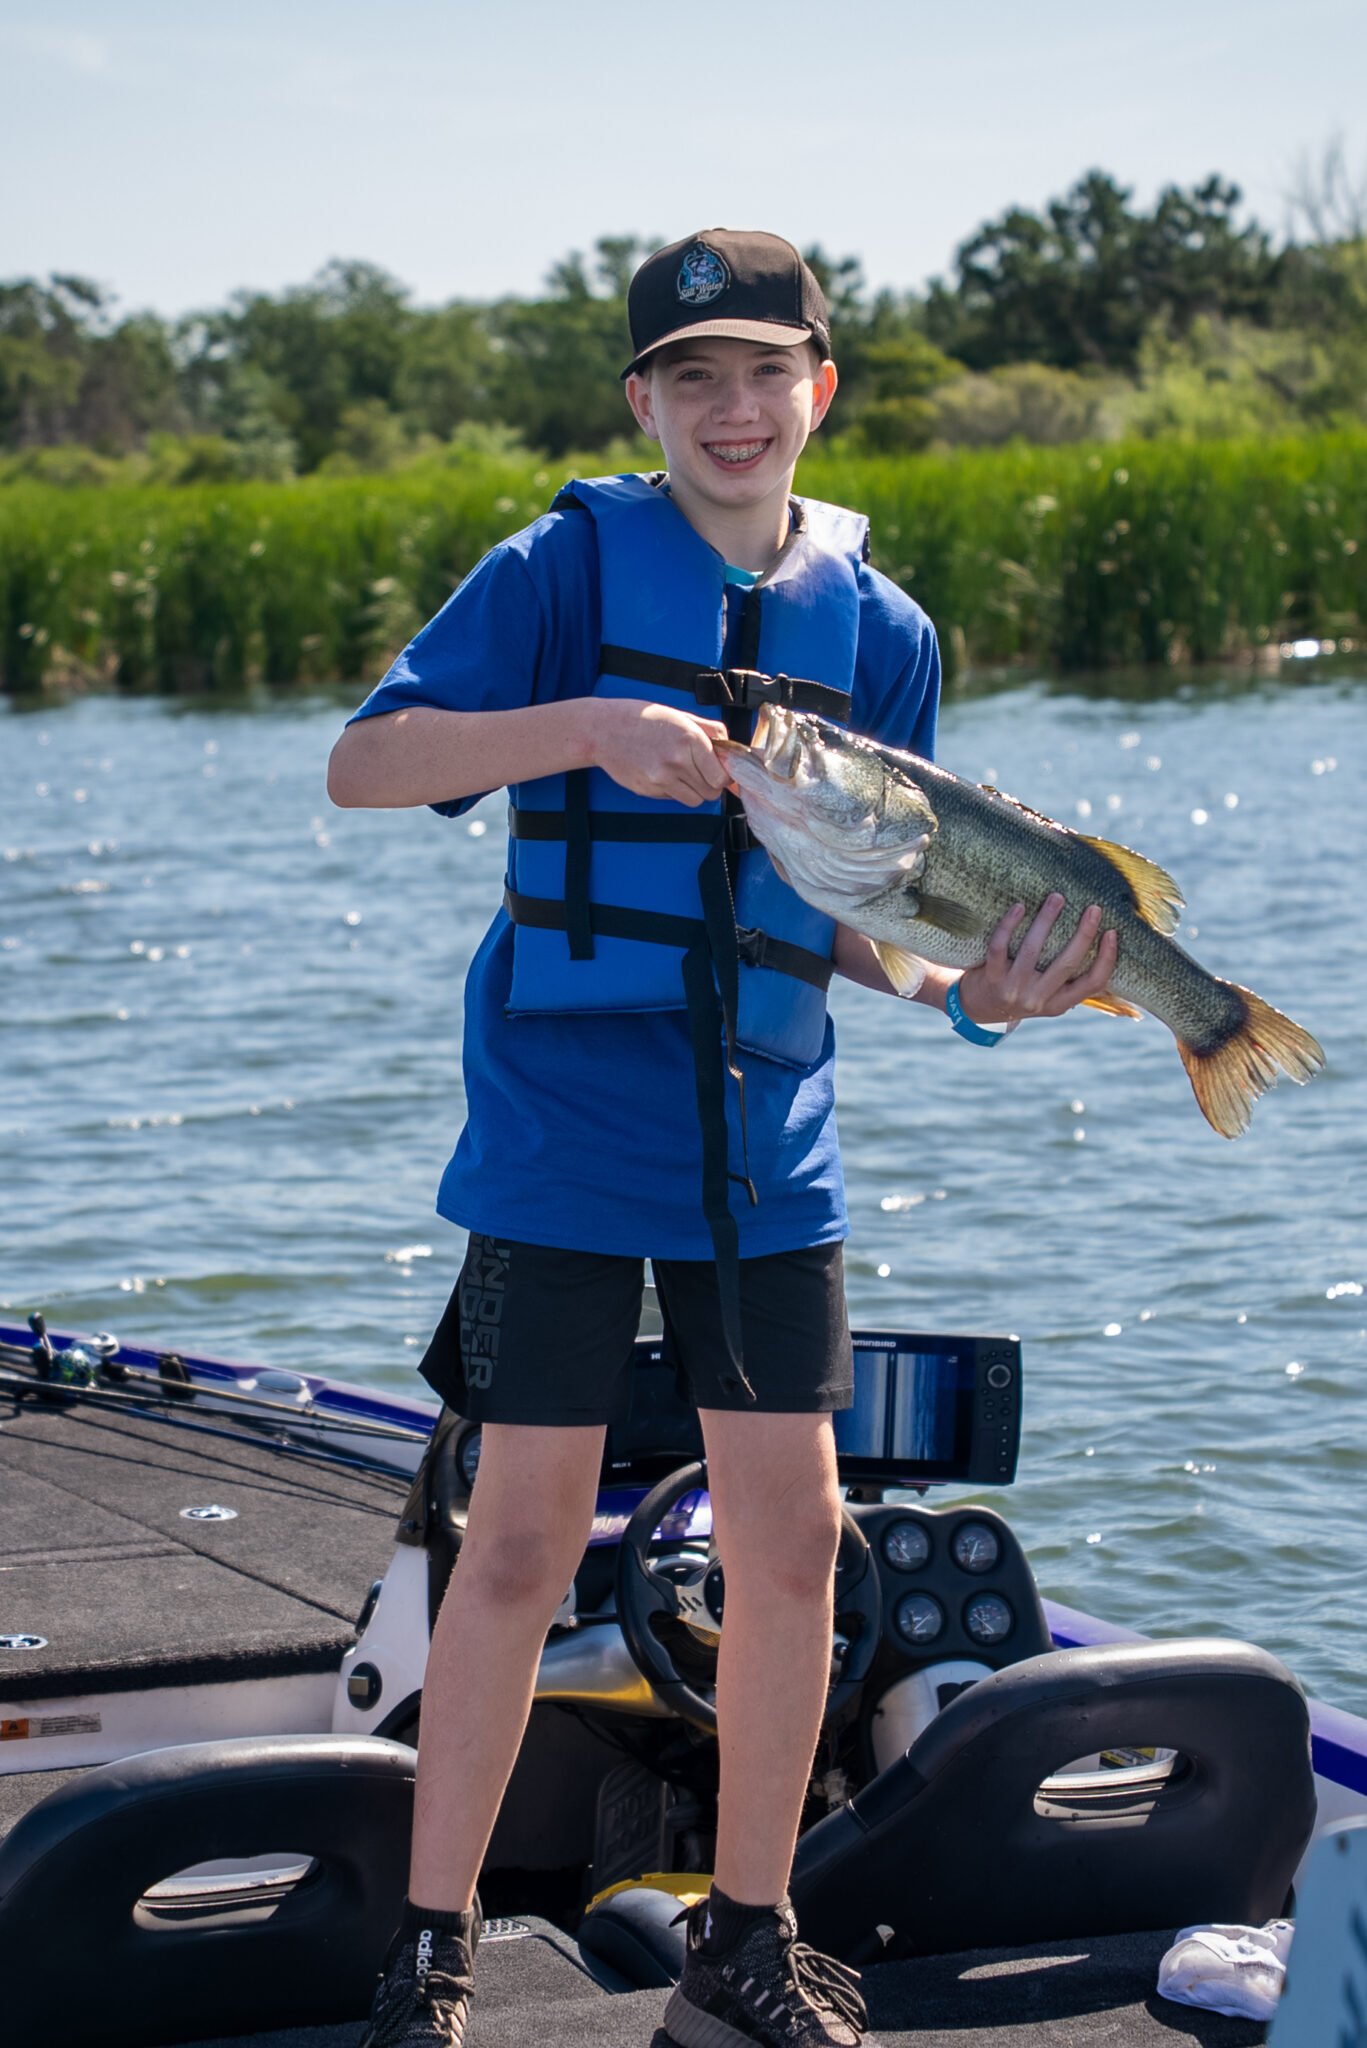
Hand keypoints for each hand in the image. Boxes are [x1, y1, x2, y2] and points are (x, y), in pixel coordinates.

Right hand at [588, 699, 731, 806]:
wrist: (603, 729)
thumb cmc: (642, 719)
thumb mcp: (680, 715)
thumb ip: (710, 730)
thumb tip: (731, 747)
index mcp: (690, 739)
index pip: (721, 776)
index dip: (723, 776)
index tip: (718, 771)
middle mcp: (677, 761)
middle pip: (711, 792)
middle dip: (710, 785)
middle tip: (701, 773)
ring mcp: (661, 778)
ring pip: (694, 800)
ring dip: (693, 791)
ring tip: (683, 775)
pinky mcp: (648, 789)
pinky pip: (673, 799)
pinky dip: (674, 791)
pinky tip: (663, 774)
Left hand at [957, 895, 1117, 1026]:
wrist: (978, 1007)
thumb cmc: (1022, 991)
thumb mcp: (1049, 995)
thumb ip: (1070, 978)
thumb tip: (1106, 941)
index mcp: (1059, 1004)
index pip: (1093, 984)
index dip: (1107, 959)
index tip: (1112, 932)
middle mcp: (1037, 999)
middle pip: (1067, 965)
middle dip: (1083, 934)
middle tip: (1093, 908)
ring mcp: (1013, 989)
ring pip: (1033, 951)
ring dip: (1047, 920)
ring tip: (1057, 898)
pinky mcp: (990, 977)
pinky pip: (999, 947)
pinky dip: (1009, 924)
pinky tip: (1019, 906)